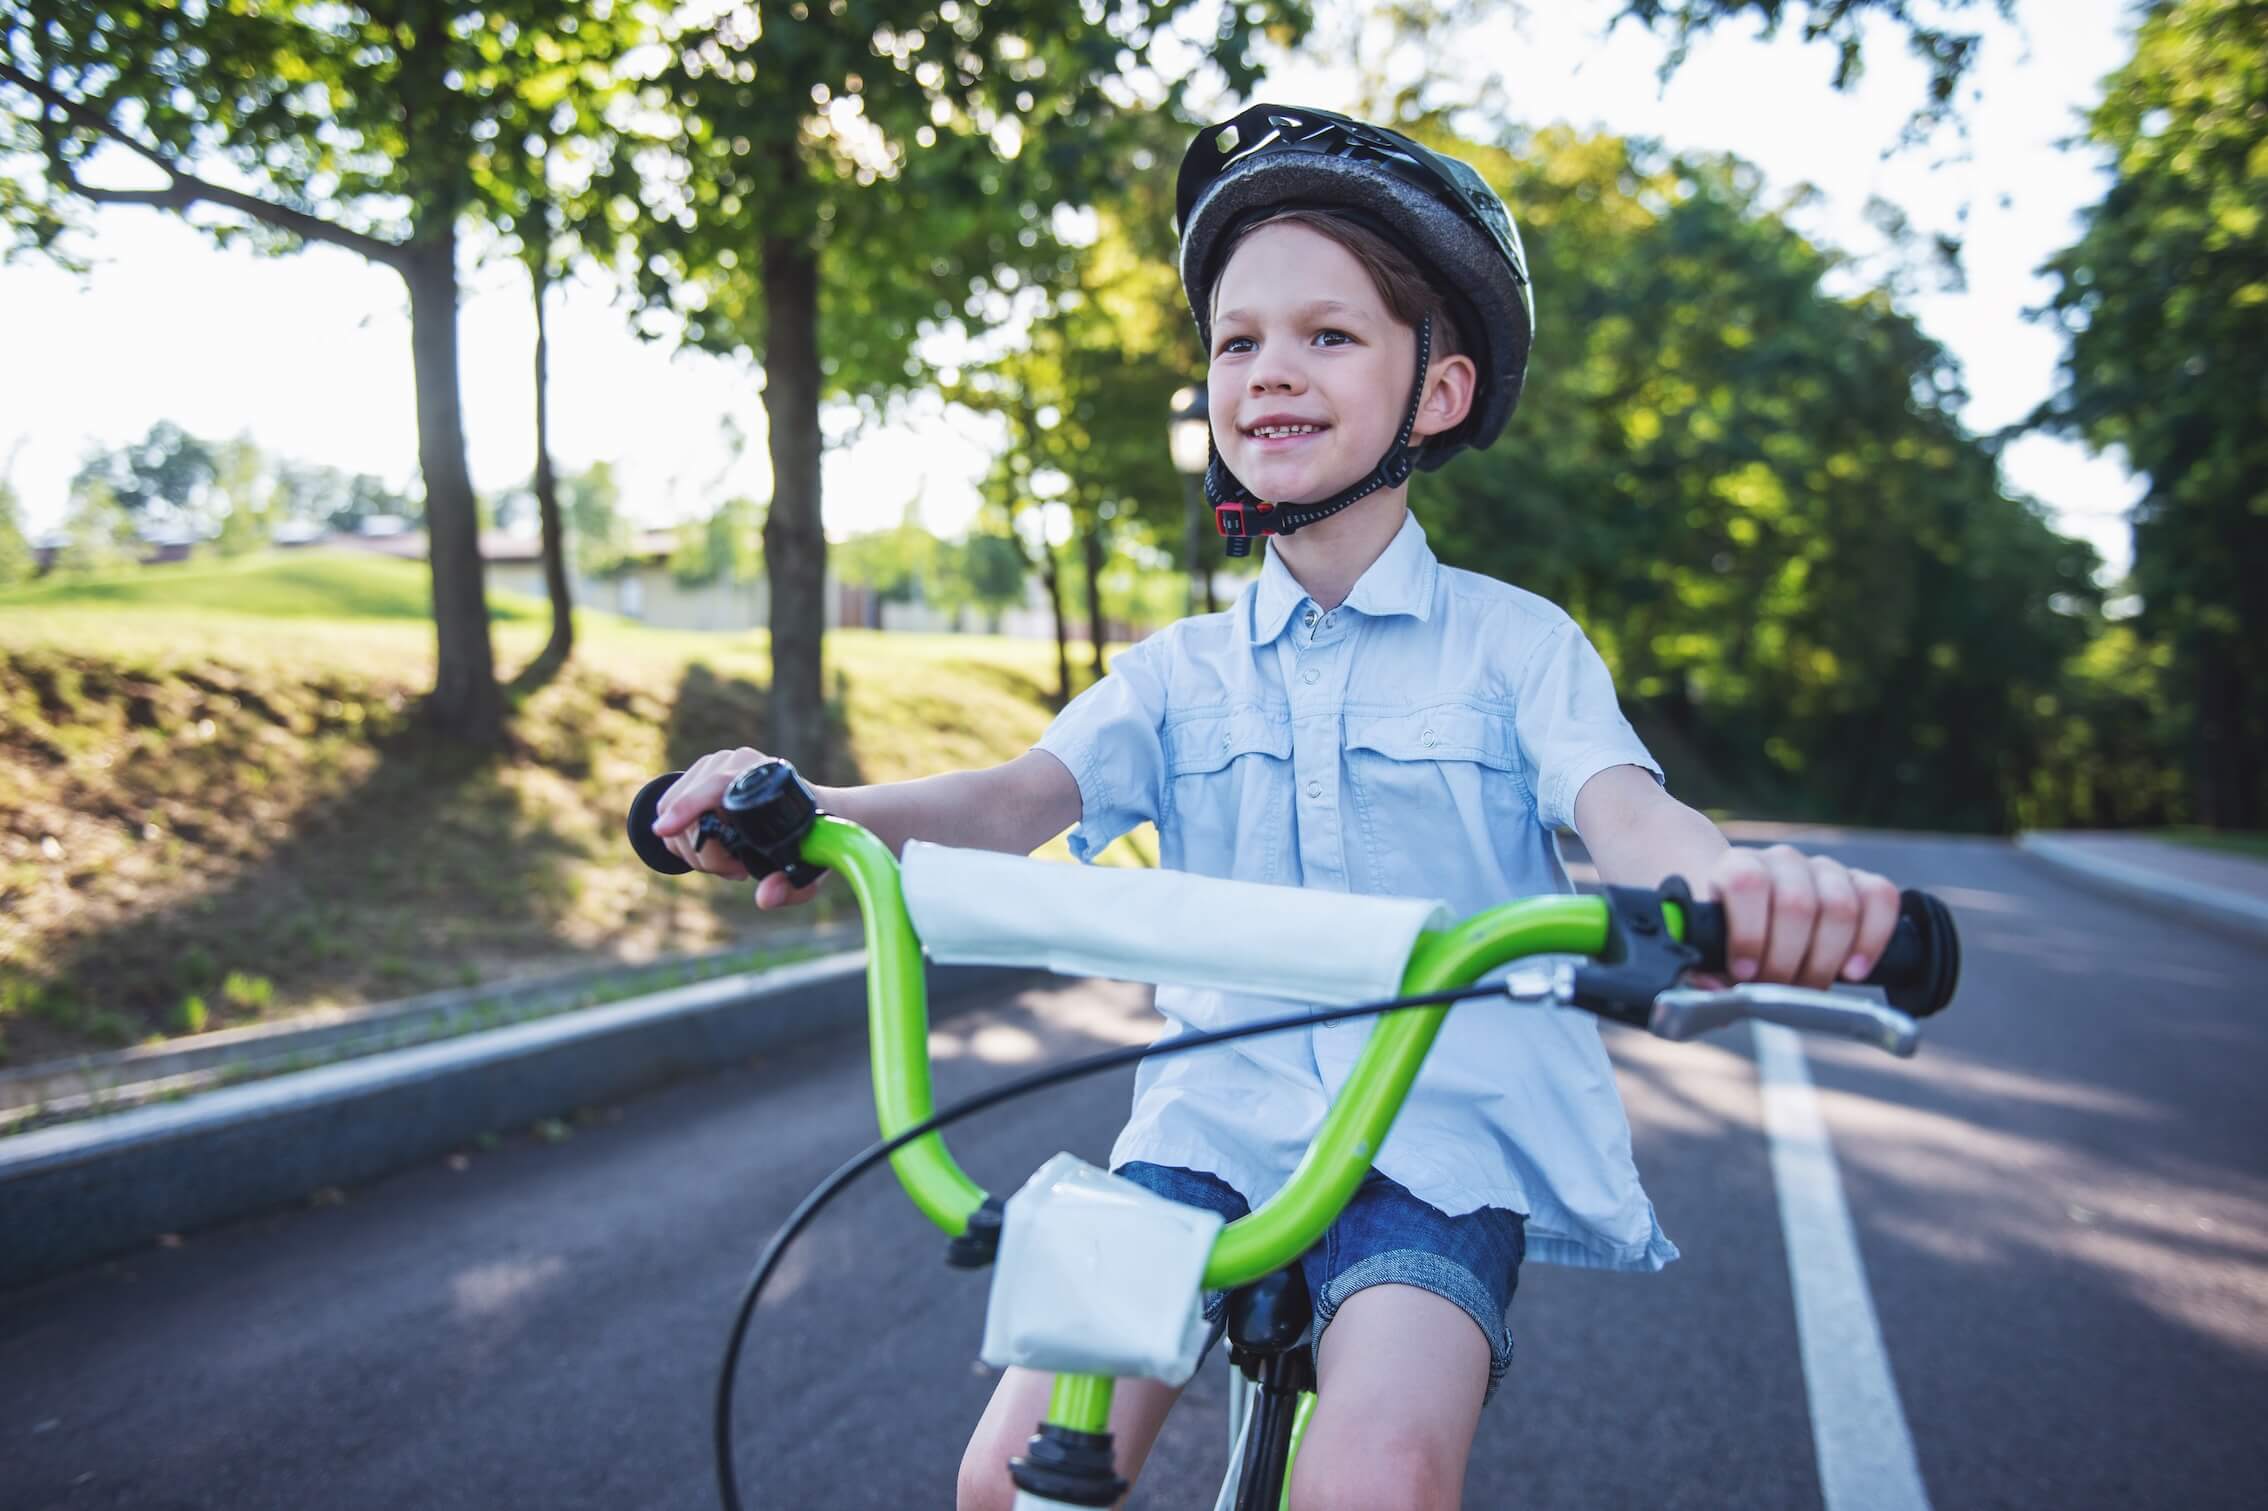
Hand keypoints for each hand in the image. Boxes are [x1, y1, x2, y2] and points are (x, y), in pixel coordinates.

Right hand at [650, 747, 827, 908]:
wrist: (815, 812)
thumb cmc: (811, 841)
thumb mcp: (808, 870)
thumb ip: (790, 888)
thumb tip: (764, 898)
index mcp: (764, 775)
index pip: (715, 784)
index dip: (687, 806)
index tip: (664, 830)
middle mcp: (735, 762)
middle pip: (689, 810)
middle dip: (703, 853)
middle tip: (736, 870)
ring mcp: (712, 765)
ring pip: (672, 814)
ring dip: (694, 850)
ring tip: (731, 861)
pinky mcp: (697, 776)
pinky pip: (668, 812)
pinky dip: (683, 839)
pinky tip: (715, 847)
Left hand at [1702, 844, 1900, 988]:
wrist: (1743, 904)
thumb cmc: (1722, 934)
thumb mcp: (1701, 951)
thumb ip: (1700, 971)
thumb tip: (1716, 990)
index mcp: (1735, 868)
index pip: (1747, 883)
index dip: (1749, 932)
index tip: (1744, 973)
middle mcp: (1781, 861)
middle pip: (1797, 904)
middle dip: (1788, 961)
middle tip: (1777, 987)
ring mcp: (1823, 870)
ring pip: (1840, 906)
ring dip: (1825, 959)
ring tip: (1807, 985)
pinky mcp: (1859, 883)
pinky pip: (1882, 897)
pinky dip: (1873, 939)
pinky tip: (1853, 971)